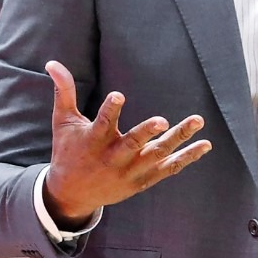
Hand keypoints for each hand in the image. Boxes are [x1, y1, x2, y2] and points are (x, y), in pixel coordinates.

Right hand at [42, 60, 211, 225]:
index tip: (118, 95)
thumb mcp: (63, 122)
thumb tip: (52, 63)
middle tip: (164, 120)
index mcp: (93, 141)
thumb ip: (64, 92)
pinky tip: (204, 145)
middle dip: (148, 131)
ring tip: (197, 120)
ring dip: (178, 139)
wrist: (71, 194)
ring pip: (157, 155)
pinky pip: (168, 169)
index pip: (102, 123)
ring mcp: (130, 171)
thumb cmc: (68, 151)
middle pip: (134, 144)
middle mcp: (113, 158)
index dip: (110, 109)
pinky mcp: (142, 181)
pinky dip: (186, 158)